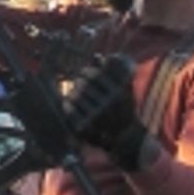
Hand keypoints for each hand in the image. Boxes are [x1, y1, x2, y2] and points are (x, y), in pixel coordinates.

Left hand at [66, 55, 146, 170]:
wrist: (125, 138)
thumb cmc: (124, 109)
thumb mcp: (124, 89)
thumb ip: (114, 72)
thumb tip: (97, 57)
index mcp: (118, 93)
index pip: (95, 75)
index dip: (87, 71)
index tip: (85, 73)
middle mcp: (108, 104)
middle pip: (84, 85)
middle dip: (79, 81)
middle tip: (79, 82)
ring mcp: (96, 117)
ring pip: (75, 96)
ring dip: (73, 92)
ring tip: (75, 93)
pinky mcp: (86, 127)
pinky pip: (70, 110)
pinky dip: (68, 104)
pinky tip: (71, 104)